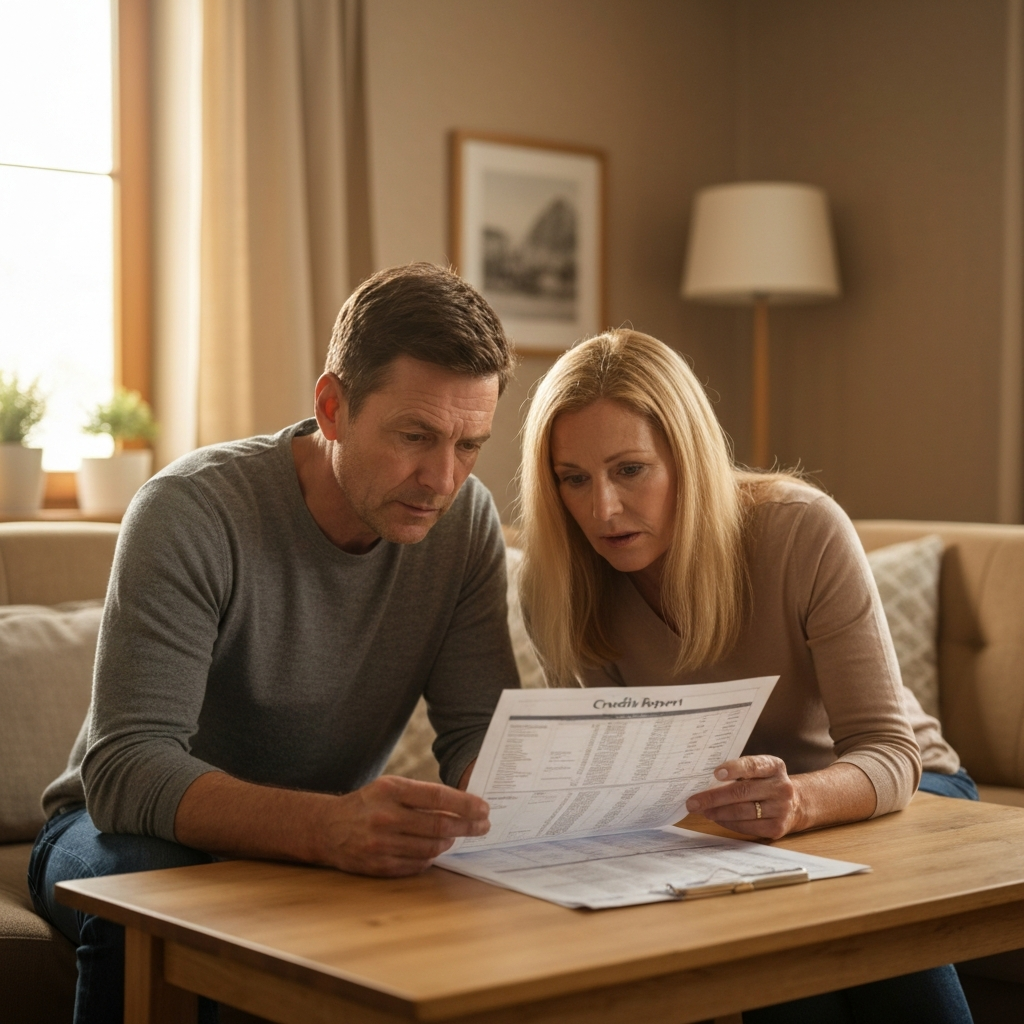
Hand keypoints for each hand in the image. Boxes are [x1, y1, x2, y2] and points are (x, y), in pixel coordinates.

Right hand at [321, 775, 489, 875]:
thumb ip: (421, 795)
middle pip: (439, 826)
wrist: (327, 828)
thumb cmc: (367, 804)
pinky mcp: (379, 866)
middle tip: (483, 826)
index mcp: (391, 791)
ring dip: (449, 842)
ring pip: (431, 848)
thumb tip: (461, 804)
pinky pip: (417, 864)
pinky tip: (436, 849)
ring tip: (457, 836)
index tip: (484, 808)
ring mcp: (382, 844)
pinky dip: (431, 857)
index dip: (465, 804)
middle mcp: (386, 817)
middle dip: (467, 826)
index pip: (438, 797)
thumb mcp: (389, 787)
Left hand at [685, 755, 802, 839]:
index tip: (715, 773)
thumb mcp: (759, 770)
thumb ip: (739, 771)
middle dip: (713, 797)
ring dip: (717, 812)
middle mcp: (781, 787)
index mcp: (774, 766)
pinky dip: (728, 823)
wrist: (795, 804)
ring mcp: (781, 809)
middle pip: (742, 792)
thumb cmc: (765, 783)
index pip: (753, 766)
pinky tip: (717, 818)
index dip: (734, 768)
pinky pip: (747, 827)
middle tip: (693, 801)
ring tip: (702, 810)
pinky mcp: (777, 828)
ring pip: (742, 811)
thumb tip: (704, 780)